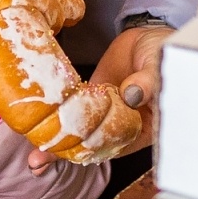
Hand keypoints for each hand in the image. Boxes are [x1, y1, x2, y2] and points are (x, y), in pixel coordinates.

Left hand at [25, 25, 171, 171]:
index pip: (123, 143)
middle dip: (69, 154)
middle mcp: (124, 126)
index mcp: (148, 124)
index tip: (78, 154)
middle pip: (98, 146)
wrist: (147, 36)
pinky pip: (74, 116)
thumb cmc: (163, 51)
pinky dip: (56, 124)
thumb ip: (149, 81)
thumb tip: (132, 95)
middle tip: (39, 162)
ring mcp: (105, 115)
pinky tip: (35, 136)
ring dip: (57, 146)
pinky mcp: (91, 102)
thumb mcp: (161, 63)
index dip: (100, 150)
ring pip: (82, 134)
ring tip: (34, 160)